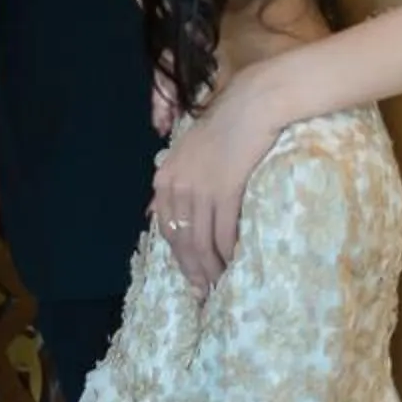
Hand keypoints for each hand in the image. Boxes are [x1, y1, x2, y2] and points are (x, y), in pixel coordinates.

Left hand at [148, 62, 283, 294]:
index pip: (165, 228)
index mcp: (165, 178)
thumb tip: (150, 212)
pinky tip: (236, 264)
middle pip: (182, 241)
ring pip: (202, 243)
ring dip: (212, 268)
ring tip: (221, 285)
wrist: (251, 107)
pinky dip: (229, 253)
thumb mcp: (185, 154)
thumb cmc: (223, 128)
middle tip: (205, 294)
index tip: (189, 277)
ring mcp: (201, 189)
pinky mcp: (226, 191)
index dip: (177, 257)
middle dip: (194, 270)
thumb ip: (173, 183)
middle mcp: (177, 186)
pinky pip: (224, 233)